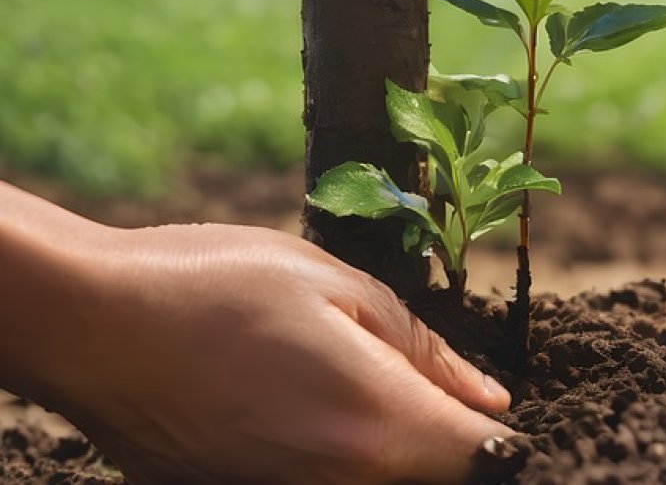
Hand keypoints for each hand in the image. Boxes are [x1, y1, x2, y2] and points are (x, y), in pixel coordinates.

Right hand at [0, 189, 510, 484]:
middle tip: (392, 369)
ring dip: (387, 441)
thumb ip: (421, 349)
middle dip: (439, 430)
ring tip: (331, 377)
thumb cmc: (213, 285)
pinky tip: (296, 403)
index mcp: (375, 422)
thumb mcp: (332, 284)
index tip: (476, 395)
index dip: (490, 425)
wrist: (91, 326)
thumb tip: (489, 398)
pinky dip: (337, 455)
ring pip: (381, 482)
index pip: (482, 455)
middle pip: (434, 475)